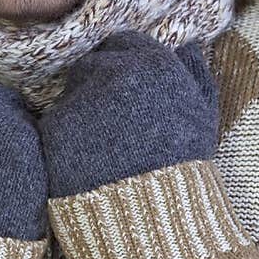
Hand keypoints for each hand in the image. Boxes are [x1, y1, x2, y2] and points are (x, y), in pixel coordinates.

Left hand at [37, 30, 219, 198]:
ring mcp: (83, 98)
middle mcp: (116, 71)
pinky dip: (64, 138)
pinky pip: (55, 123)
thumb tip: (187, 46)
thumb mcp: (204, 115)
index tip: (128, 90)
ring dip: (81, 110)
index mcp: (153, 63)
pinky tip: (86, 161)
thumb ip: (194, 73)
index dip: (124, 64)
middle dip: (98, 84)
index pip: (123, 43)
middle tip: (111, 122)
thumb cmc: (186, 167)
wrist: (156, 215)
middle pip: (92, 64)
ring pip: (72, 93)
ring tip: (102, 146)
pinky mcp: (56, 126)